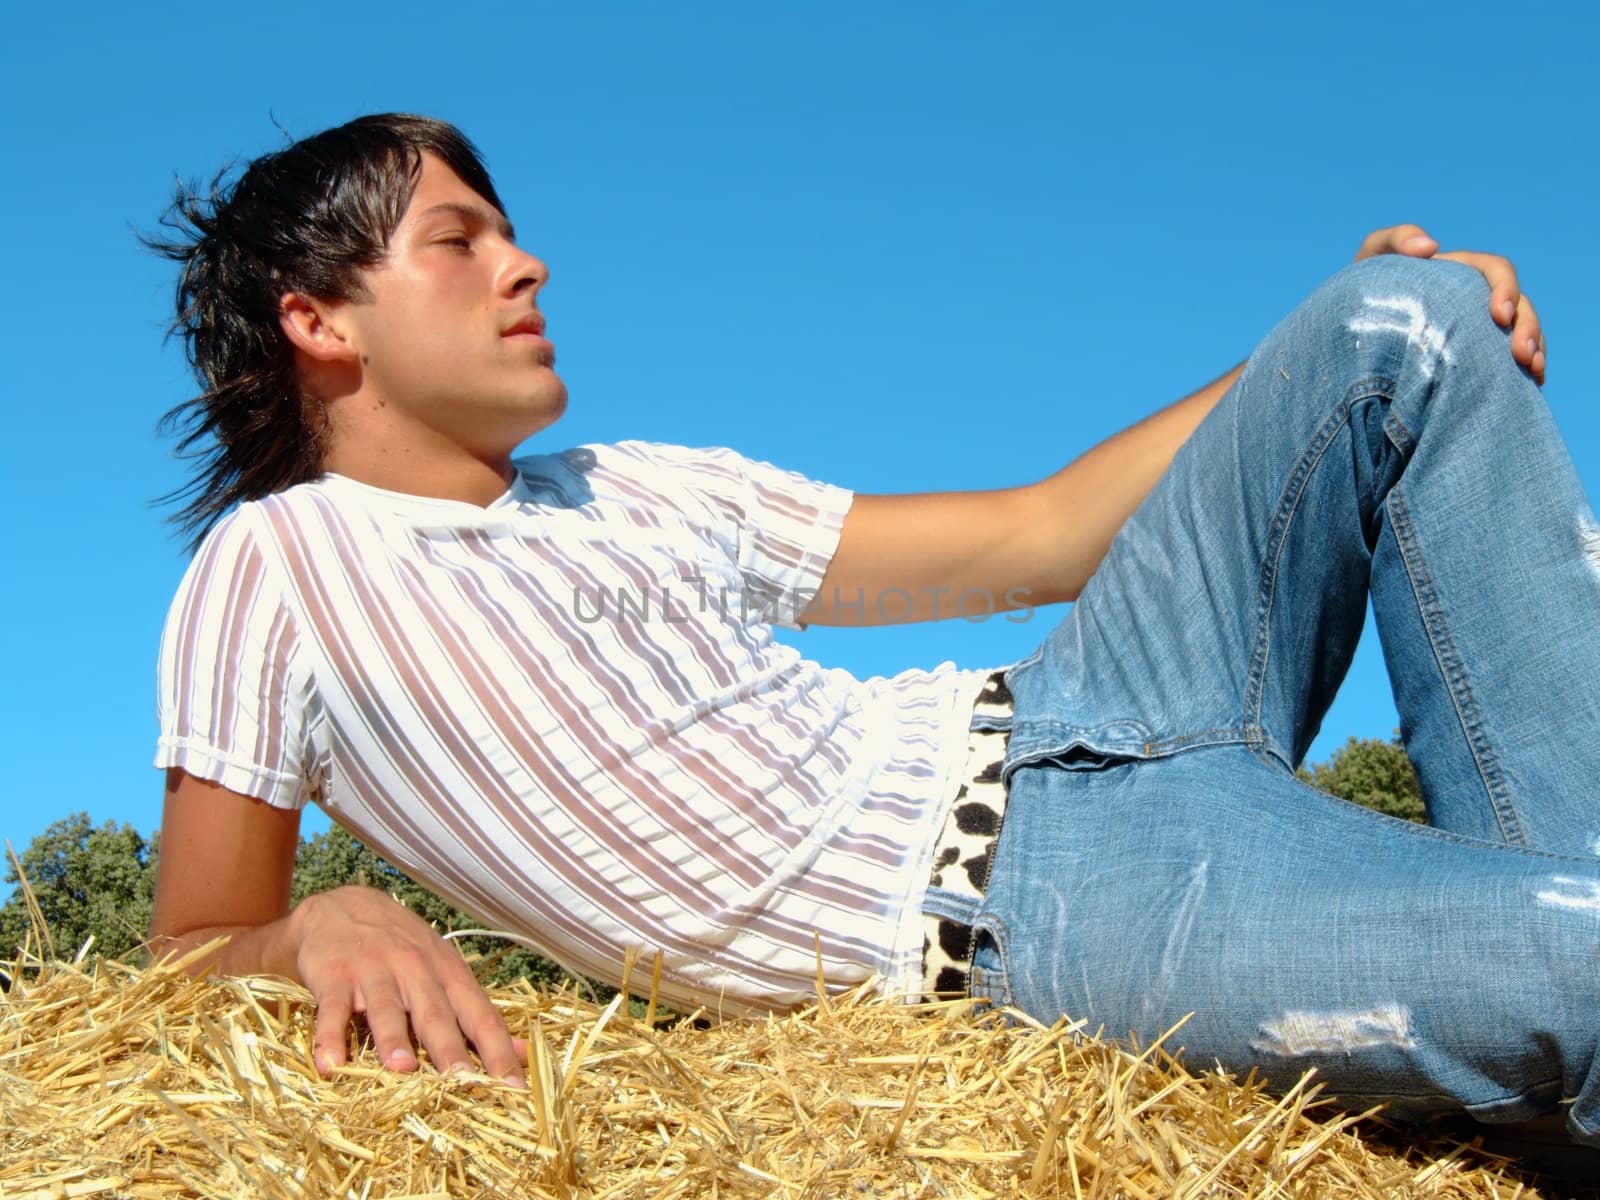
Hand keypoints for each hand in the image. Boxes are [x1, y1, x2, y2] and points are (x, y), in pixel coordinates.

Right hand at [290, 885, 528, 1086]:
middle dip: (450, 1046)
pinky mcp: (334, 975)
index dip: (497, 1050)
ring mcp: (373, 971)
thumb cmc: (404, 948)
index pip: (480, 1015)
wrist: (343, 906)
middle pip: (435, 1013)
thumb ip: (477, 1014)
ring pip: (386, 1008)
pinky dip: (330, 1036)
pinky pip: (332, 1008)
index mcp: (449, 974)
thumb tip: (522, 1052)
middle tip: (461, 1079)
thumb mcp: (446, 972)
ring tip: (402, 1069)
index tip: (513, 1086)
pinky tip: (330, 1064)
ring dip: (394, 1039)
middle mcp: (416, 970)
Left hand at [1354, 224, 1545, 385]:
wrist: (1351, 329)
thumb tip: (1431, 246)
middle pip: (1519, 306)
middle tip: (1521, 354)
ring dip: (1534, 348)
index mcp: (1460, 272)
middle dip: (1527, 326)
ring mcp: (1477, 328)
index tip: (1498, 316)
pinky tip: (1532, 383)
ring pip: (1521, 333)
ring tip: (1531, 370)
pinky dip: (1525, 370)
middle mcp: (1475, 298)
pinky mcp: (1475, 354)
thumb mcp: (1371, 258)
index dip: (1506, 289)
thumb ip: (1395, 239)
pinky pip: (1508, 361)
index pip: (1496, 271)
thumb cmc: (1362, 289)